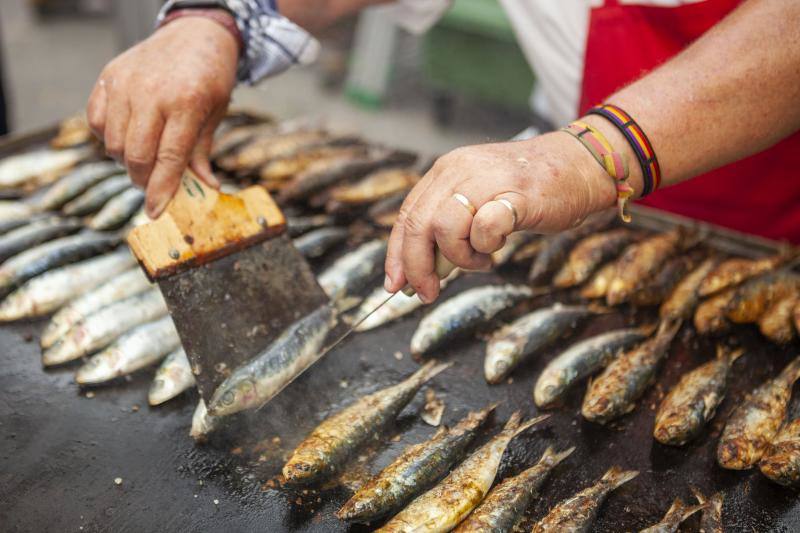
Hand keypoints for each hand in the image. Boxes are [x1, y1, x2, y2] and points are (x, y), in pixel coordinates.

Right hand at [86, 16, 238, 217]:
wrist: (197, 33)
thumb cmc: (211, 77)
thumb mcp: (216, 114)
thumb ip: (203, 152)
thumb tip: (206, 187)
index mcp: (187, 102)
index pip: (169, 158)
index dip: (161, 190)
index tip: (155, 212)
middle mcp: (152, 92)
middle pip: (136, 155)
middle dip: (143, 179)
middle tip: (153, 184)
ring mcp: (126, 82)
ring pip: (112, 143)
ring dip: (126, 161)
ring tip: (144, 157)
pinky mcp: (109, 76)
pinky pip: (95, 121)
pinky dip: (106, 137)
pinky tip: (126, 136)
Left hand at [384, 132, 616, 301]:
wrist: (581, 165)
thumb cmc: (529, 191)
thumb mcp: (478, 203)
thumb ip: (450, 230)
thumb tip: (422, 273)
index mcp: (446, 171)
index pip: (407, 215)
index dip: (396, 254)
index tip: (395, 284)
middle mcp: (460, 170)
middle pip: (418, 224)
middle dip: (417, 267)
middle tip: (427, 292)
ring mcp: (487, 180)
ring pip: (444, 227)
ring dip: (459, 256)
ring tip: (481, 258)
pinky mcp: (517, 194)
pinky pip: (485, 227)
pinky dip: (486, 245)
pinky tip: (499, 244)